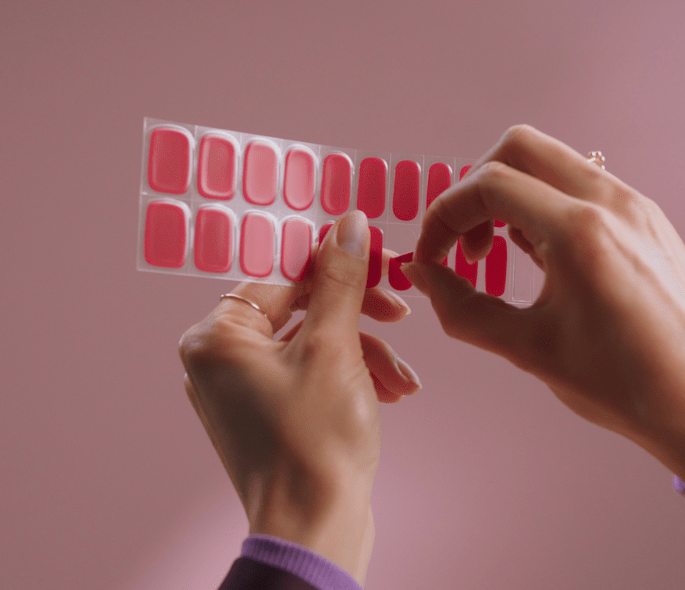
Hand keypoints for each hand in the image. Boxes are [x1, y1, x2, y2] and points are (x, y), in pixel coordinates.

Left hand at [179, 211, 420, 584]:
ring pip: (312, 344)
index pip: (280, 274)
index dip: (334, 266)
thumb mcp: (333, 346)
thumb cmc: (314, 442)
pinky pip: (311, 375)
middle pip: (299, 309)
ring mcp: (243, 390)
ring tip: (401, 380)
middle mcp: (220, 360)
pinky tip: (390, 393)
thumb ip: (340, 280)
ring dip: (364, 354)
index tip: (377, 261)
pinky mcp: (269, 413)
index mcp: (216, 337)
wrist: (315, 528)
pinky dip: (350, 377)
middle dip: (357, 318)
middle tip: (399, 312)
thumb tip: (347, 223)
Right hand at [402, 125, 684, 483]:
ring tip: (502, 255)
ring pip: (553, 162)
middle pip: (519, 148)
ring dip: (512, 195)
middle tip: (465, 244)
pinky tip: (544, 259)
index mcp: (581, 232)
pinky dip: (546, 206)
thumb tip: (424, 278)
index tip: (432, 256)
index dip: (444, 216)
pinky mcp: (649, 220)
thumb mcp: (531, 350)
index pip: (489, 185)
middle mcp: (612, 202)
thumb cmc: (627, 386)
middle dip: (475, 189)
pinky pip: (583, 187)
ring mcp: (636, 206)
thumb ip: (463, 309)